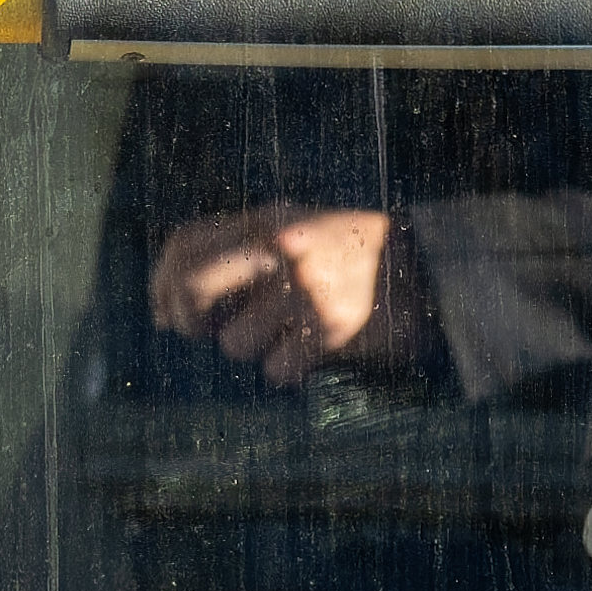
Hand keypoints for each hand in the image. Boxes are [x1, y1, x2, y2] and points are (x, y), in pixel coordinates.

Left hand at [151, 203, 427, 388]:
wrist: (428, 272)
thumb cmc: (349, 258)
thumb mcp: (295, 231)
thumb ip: (237, 254)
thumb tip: (164, 310)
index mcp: (268, 220)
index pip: (184, 246)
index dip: (162, 285)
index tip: (164, 316)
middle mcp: (281, 248)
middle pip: (192, 286)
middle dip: (188, 321)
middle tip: (203, 334)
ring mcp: (303, 289)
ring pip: (235, 343)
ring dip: (256, 350)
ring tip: (289, 334)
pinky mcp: (328, 330)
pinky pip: (276, 370)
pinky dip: (289, 370)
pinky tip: (313, 352)